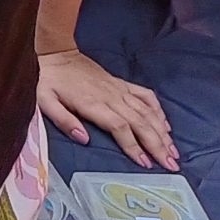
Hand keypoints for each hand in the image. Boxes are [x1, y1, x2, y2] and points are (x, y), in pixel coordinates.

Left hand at [38, 48, 175, 169]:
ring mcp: (120, 90)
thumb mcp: (46, 101)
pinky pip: (146, 96)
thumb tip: (83, 139)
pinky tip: (166, 125)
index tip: (145, 163)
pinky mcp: (122, 84)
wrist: (57, 54)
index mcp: (94, 104)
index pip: (120, 128)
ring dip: (162, 133)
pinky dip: (158, 111)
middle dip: (158, 145)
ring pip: (147, 112)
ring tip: (174, 151)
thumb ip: (63, 120)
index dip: (134, 146)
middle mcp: (112, 97)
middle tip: (171, 165)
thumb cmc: (50, 81)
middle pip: (140, 123)